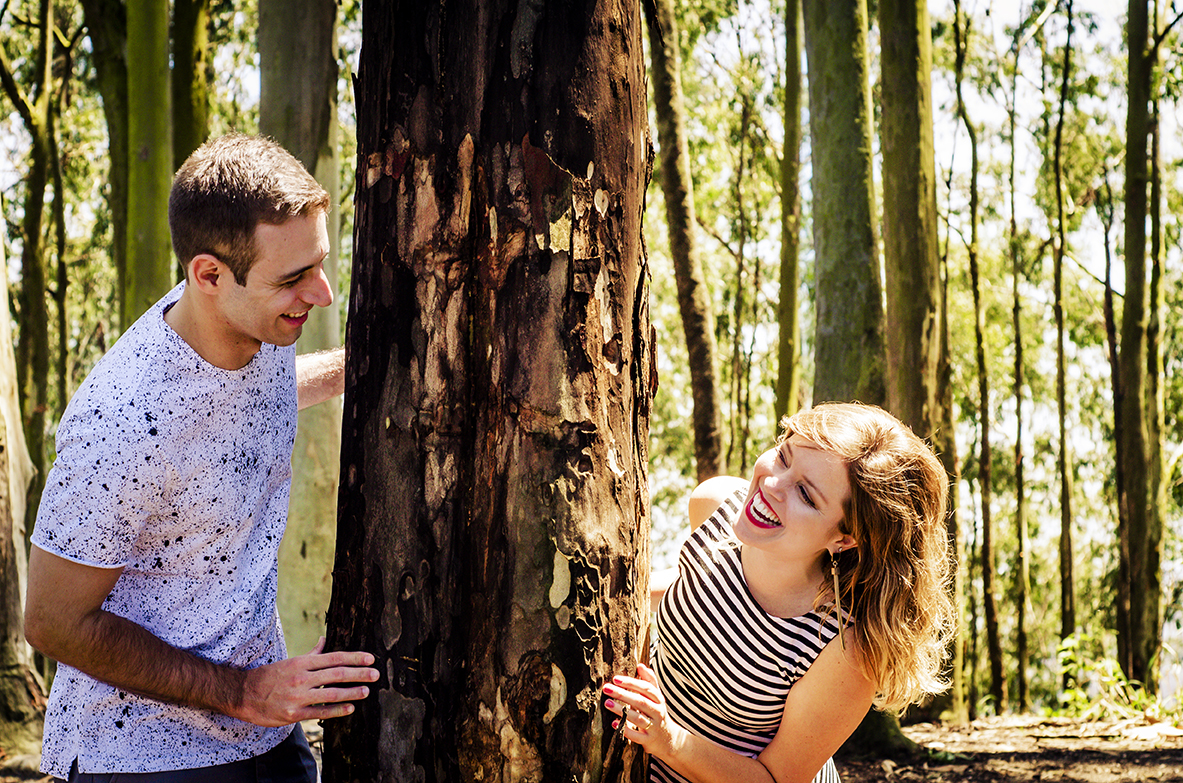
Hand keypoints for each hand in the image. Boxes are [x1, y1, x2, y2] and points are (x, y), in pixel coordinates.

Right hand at [234, 637, 379, 726]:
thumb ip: (311, 654)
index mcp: (302, 663)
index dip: (354, 657)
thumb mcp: (291, 661)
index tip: (370, 659)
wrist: (243, 694)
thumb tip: (324, 639)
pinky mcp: (293, 713)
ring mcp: (298, 696)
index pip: (334, 657)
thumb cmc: (270, 676)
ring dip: (351, 692)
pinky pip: (319, 712)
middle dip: (359, 673)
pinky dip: (336, 710)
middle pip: (336, 673)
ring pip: (331, 693)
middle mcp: (302, 678)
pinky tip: (350, 708)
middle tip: (376, 674)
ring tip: (367, 691)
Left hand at [602, 662, 688, 759]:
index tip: (616, 679)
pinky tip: (614, 723)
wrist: (669, 740)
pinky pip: (636, 736)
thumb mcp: (657, 697)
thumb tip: (640, 665)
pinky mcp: (648, 741)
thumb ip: (649, 681)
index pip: (646, 688)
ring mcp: (653, 727)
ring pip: (637, 718)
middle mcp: (658, 713)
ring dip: (621, 710)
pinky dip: (625, 730)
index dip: (631, 683)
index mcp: (659, 700)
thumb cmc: (657, 713)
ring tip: (607, 703)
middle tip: (607, 688)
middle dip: (623, 694)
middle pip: (640, 702)